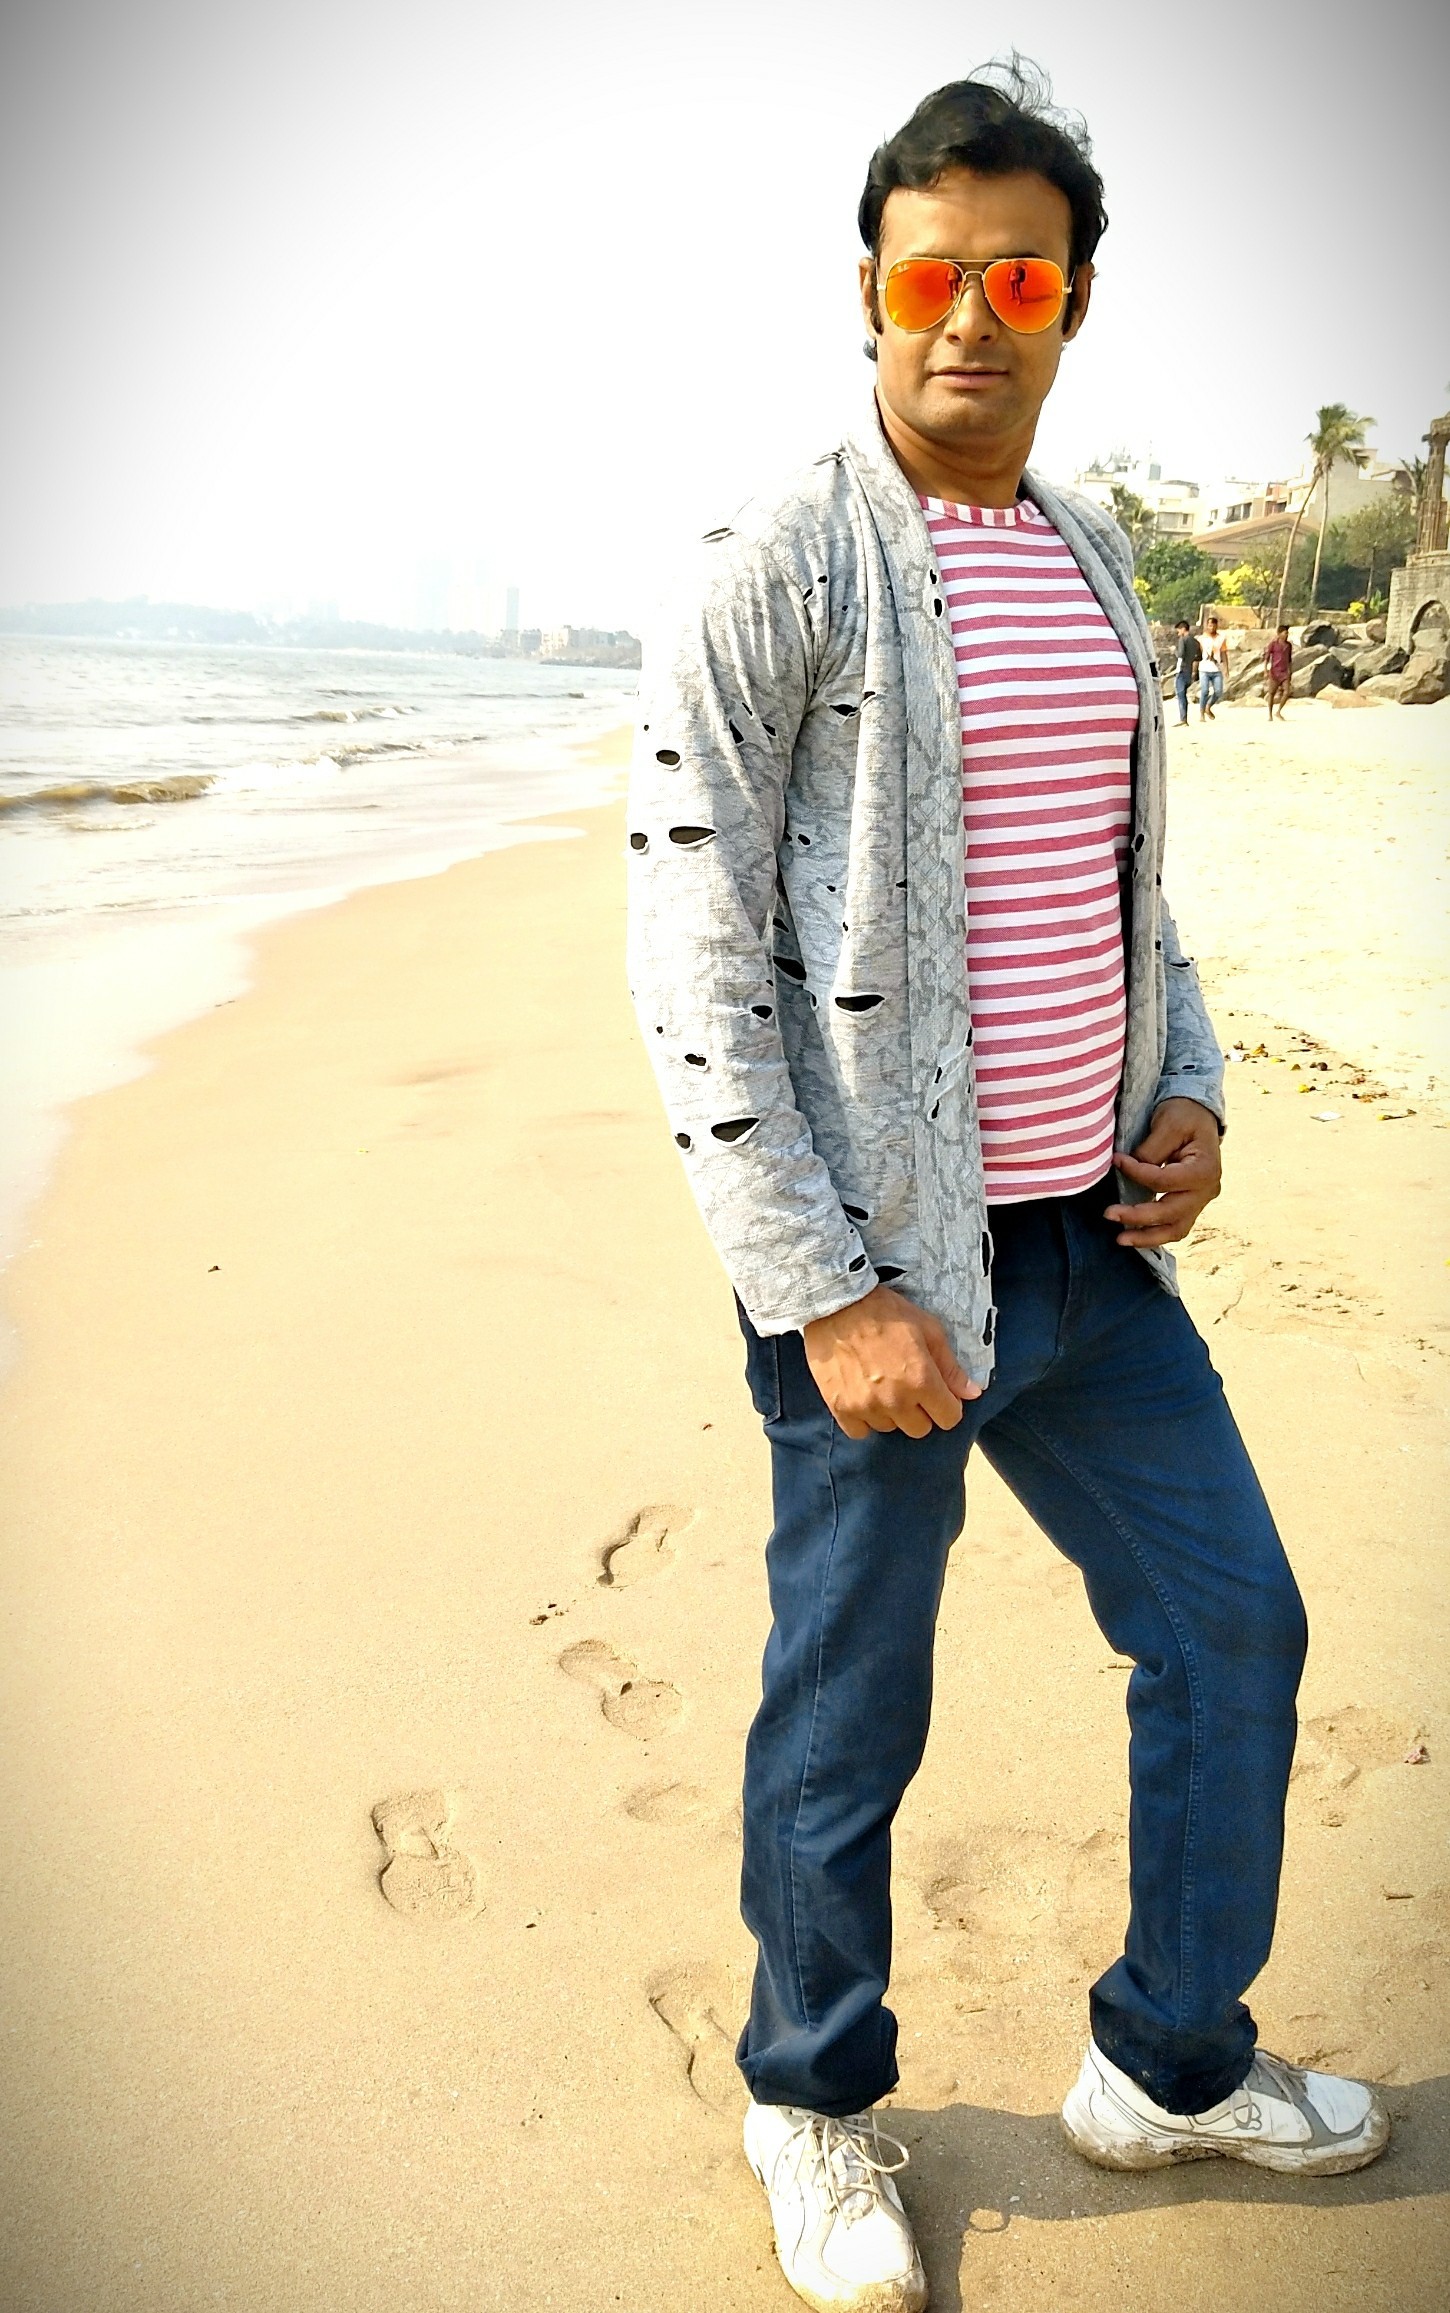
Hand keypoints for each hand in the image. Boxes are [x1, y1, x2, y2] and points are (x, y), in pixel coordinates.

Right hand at [803, 1284, 982, 1439]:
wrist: (837, 1304)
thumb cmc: (886, 1312)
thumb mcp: (928, 1330)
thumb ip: (951, 1367)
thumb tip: (973, 1393)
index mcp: (922, 1380)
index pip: (949, 1418)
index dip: (947, 1405)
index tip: (938, 1394)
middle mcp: (896, 1400)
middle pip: (920, 1429)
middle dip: (920, 1411)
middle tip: (908, 1387)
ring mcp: (866, 1406)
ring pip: (890, 1428)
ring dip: (891, 1414)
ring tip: (882, 1386)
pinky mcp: (841, 1408)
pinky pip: (860, 1432)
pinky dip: (864, 1420)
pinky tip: (864, 1397)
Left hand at [1107, 1098, 1221, 1247]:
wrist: (1199, 1117)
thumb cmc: (1184, 1116)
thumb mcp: (1168, 1124)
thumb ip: (1151, 1150)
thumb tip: (1129, 1170)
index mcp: (1205, 1168)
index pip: (1164, 1180)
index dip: (1136, 1173)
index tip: (1116, 1160)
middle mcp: (1208, 1190)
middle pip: (1170, 1212)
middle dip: (1137, 1216)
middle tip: (1108, 1214)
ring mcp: (1202, 1201)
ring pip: (1176, 1230)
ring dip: (1147, 1237)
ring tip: (1120, 1240)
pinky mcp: (1192, 1206)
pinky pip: (1175, 1227)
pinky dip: (1155, 1234)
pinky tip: (1134, 1237)